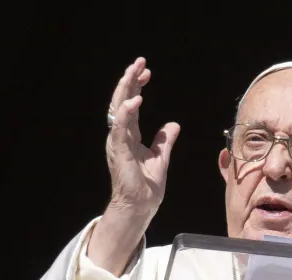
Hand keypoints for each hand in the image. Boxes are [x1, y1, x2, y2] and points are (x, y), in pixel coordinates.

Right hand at [89, 57, 178, 273]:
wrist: (141, 206)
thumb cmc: (147, 186)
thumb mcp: (161, 157)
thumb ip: (164, 140)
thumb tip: (173, 124)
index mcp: (129, 135)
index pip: (131, 104)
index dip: (137, 86)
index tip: (147, 72)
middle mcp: (120, 135)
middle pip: (121, 100)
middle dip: (129, 79)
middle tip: (139, 62)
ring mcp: (118, 142)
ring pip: (117, 109)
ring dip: (125, 89)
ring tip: (134, 71)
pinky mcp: (120, 152)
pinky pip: (120, 128)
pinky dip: (126, 112)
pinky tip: (135, 99)